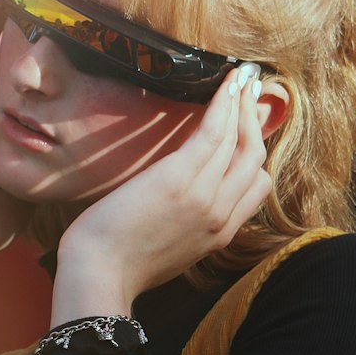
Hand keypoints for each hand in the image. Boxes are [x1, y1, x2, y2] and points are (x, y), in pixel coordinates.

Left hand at [52, 67, 271, 318]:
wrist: (99, 274)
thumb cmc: (118, 263)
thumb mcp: (168, 249)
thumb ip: (187, 225)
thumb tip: (185, 201)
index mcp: (220, 234)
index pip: (256, 186)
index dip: (255, 153)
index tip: (249, 128)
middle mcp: (222, 215)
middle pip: (255, 159)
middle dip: (256, 121)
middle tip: (250, 92)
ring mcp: (206, 196)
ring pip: (241, 142)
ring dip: (243, 105)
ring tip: (240, 80)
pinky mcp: (181, 177)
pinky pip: (215, 133)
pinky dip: (225, 105)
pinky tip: (227, 85)